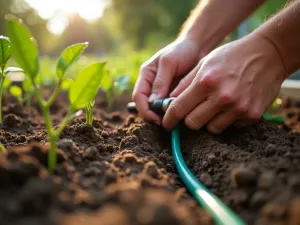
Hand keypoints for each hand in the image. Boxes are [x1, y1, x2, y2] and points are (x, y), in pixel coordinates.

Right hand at [132, 37, 204, 124]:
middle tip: (166, 123)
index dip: (144, 110)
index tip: (155, 118)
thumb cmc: (182, 51)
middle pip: (145, 106)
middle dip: (153, 116)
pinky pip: (168, 107)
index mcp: (146, 75)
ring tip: (174, 121)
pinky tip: (180, 116)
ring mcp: (162, 91)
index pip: (138, 96)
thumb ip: (161, 81)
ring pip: (156, 109)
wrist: (198, 48)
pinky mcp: (172, 95)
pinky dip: (172, 113)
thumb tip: (152, 102)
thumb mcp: (169, 63)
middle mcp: (151, 84)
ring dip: (163, 116)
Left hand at [163, 33, 286, 132]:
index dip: (169, 118)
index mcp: (206, 82)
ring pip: (211, 128)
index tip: (167, 123)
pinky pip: (231, 126)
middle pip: (193, 123)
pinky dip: (227, 119)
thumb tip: (169, 100)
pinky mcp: (252, 115)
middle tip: (192, 112)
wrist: (269, 54)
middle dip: (189, 120)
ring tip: (215, 106)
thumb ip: (185, 83)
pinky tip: (232, 105)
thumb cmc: (232, 56)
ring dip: (209, 120)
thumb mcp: (205, 62)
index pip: (179, 108)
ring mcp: (238, 108)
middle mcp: (222, 97)